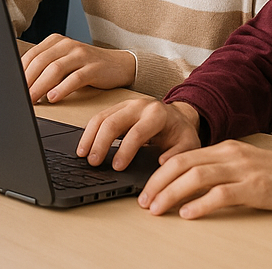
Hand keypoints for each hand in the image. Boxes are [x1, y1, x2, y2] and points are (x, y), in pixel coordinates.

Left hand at [21, 34, 135, 102]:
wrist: (119, 65)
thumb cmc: (87, 66)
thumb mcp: (65, 61)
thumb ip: (46, 67)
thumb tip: (23, 83)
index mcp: (56, 41)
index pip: (32, 55)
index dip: (21, 71)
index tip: (12, 85)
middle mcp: (67, 45)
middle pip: (41, 61)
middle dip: (28, 80)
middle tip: (20, 95)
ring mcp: (81, 55)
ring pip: (55, 69)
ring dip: (40, 86)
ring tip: (33, 98)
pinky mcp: (93, 67)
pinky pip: (74, 78)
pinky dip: (62, 88)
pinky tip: (53, 97)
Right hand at [77, 97, 200, 168]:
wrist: (178, 116)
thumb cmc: (182, 133)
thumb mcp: (189, 145)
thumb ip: (178, 155)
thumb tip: (162, 163)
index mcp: (157, 114)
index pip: (137, 132)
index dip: (125, 150)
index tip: (117, 167)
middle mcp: (139, 106)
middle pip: (113, 121)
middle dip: (100, 142)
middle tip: (93, 162)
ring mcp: (126, 104)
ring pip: (102, 116)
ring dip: (90, 136)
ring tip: (83, 154)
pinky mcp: (118, 107)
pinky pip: (100, 116)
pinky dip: (90, 131)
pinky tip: (85, 144)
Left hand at [138, 141, 271, 217]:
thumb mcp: (242, 164)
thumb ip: (219, 168)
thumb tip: (188, 180)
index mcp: (223, 149)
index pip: (181, 156)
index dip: (159, 172)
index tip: (146, 187)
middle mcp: (228, 155)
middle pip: (181, 164)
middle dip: (157, 183)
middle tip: (144, 201)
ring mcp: (240, 170)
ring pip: (195, 177)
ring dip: (171, 193)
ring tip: (157, 208)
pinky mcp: (255, 188)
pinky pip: (221, 194)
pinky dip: (201, 204)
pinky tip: (188, 213)